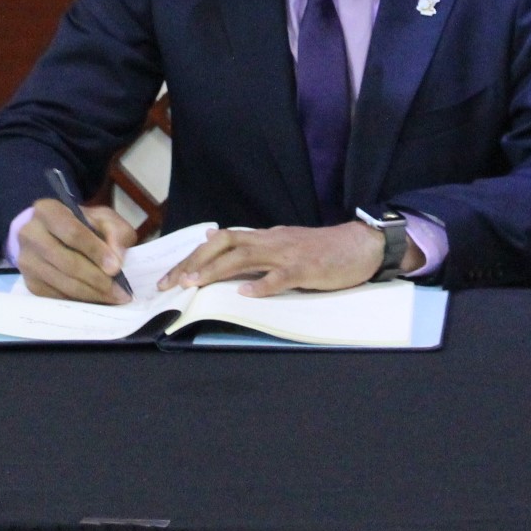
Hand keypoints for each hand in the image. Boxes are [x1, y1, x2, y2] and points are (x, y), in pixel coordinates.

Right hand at [17, 200, 136, 302]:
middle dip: (97, 279)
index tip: (116, 268)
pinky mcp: (29, 283)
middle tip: (120, 292)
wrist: (52, 234)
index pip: (73, 233)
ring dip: (91, 293)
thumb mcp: (102, 218)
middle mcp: (31, 235)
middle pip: (67, 262)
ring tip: (114, 298)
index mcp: (48, 211)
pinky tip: (97, 300)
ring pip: (62, 283)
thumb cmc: (82, 224)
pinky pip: (56, 296)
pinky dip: (79, 300)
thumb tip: (117, 259)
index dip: (95, 251)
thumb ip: (115, 232)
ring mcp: (27, 261)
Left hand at [160, 222, 424, 297]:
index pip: (221, 240)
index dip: (193, 257)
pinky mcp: (306, 268)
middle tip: (171, 283)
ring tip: (194, 284)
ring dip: (217, 270)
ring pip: (246, 256)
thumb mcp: (281, 242)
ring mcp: (288, 253)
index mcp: (265, 237)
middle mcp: (271, 240)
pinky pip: (281, 276)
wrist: (360, 245)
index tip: (170, 277)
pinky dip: (262, 284)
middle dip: (195, 261)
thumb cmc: (321, 250)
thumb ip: (249, 243)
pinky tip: (246, 293)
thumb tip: (212, 237)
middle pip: (225, 243)